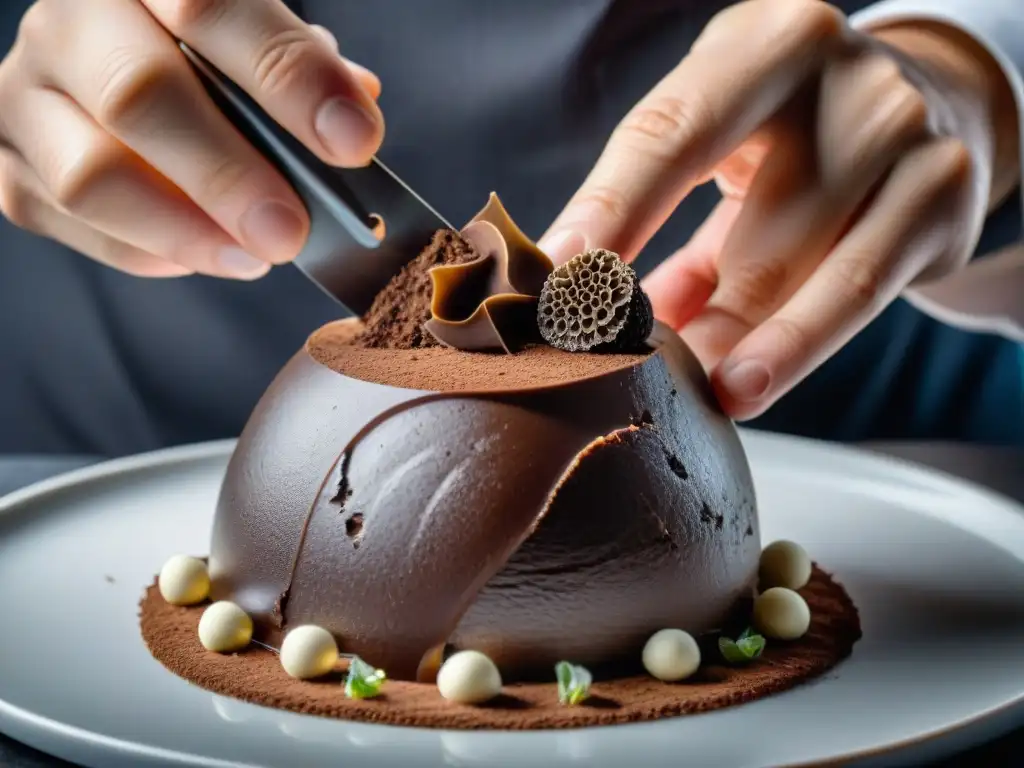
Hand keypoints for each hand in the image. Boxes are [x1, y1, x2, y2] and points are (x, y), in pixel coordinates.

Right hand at [0, 0, 383, 278]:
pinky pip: (66, 220)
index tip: (355, 141)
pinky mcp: (8, 160)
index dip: (291, 80)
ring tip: (256, 257)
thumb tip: (353, 108)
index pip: (213, 9)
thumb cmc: (203, 58)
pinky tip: (204, 254)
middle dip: (227, 175)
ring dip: (184, 230)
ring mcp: (27, 91)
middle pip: (139, 95)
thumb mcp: (254, 39)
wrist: (107, 64)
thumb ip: (298, 66)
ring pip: (90, 175)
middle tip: (291, 229)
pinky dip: (144, 250)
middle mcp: (72, 19)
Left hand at [539, 0, 1018, 419]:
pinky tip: (740, 386)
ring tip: (679, 394)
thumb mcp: (720, 130)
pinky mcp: (940, 202)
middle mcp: (845, 83)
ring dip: (726, 348)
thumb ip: (661, 202)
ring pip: (797, 274)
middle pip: (743, 224)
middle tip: (602, 364)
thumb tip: (580, 293)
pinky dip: (788, 350)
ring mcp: (906, 141)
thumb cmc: (790, 126)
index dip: (609, 212)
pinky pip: (853, 297)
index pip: (669, 135)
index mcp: (767, 45)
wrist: (926, 104)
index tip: (555, 278)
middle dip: (666, 308)